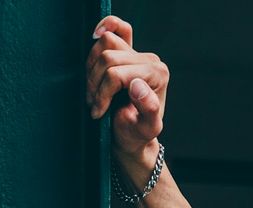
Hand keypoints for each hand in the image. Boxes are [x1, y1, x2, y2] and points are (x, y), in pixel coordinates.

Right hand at [86, 16, 167, 158]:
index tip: (99, 111)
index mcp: (158, 74)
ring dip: (92, 70)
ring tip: (95, 93)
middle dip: (96, 83)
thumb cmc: (137, 133)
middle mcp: (150, 59)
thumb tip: (138, 85)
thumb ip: (149, 109)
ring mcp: (138, 52)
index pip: (116, 73)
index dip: (103, 92)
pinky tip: (95, 45)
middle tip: (95, 105)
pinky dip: (101, 32)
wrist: (132, 134)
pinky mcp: (127, 48)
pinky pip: (115, 27)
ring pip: (103, 43)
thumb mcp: (146, 129)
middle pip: (108, 57)